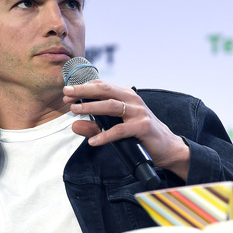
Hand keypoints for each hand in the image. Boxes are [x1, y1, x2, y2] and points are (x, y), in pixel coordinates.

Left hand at [63, 80, 189, 180]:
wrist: (166, 147)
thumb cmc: (140, 135)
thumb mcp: (114, 129)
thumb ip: (94, 127)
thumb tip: (74, 125)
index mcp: (125, 96)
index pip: (102, 86)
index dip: (83, 87)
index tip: (67, 92)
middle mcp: (132, 100)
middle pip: (104, 90)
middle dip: (83, 90)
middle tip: (66, 94)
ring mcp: (138, 112)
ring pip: (111, 106)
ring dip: (91, 108)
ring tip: (74, 111)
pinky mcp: (143, 126)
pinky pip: (120, 130)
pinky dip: (105, 135)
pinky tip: (93, 141)